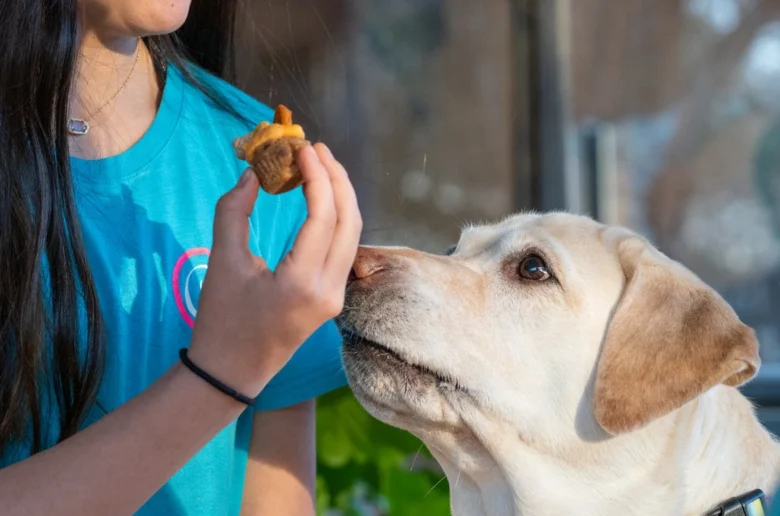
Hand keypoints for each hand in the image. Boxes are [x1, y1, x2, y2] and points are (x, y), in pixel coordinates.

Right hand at [188, 143, 361, 396]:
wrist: (231, 373)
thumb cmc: (221, 320)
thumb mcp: (222, 263)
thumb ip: (233, 212)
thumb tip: (253, 174)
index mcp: (302, 282)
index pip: (324, 217)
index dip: (318, 176)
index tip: (304, 148)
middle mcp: (329, 290)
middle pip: (350, 222)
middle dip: (338, 179)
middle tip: (317, 149)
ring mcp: (336, 296)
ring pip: (352, 235)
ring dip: (341, 197)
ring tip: (321, 166)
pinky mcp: (333, 298)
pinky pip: (344, 249)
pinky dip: (337, 218)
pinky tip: (322, 198)